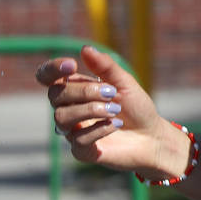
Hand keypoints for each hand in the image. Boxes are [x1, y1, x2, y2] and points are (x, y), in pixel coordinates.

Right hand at [37, 45, 185, 178]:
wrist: (152, 136)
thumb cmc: (136, 107)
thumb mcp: (125, 82)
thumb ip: (105, 66)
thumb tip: (85, 49)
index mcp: (76, 89)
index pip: (47, 77)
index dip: (52, 69)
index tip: (72, 65)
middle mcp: (69, 108)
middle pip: (55, 95)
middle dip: (84, 91)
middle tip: (111, 93)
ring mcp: (73, 130)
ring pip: (61, 118)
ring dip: (90, 110)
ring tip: (115, 110)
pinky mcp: (82, 150)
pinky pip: (77, 139)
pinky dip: (99, 129)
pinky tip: (115, 125)